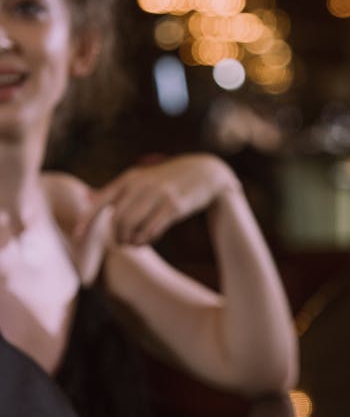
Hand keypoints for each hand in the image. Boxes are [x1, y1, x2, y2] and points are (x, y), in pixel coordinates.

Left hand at [84, 155, 238, 245]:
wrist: (206, 173)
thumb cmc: (169, 180)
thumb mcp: (142, 178)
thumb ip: (116, 190)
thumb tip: (86, 197)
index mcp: (129, 179)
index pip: (100, 202)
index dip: (86, 221)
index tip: (76, 238)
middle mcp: (141, 185)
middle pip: (117, 220)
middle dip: (118, 237)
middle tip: (124, 244)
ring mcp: (158, 195)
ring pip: (133, 226)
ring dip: (132, 241)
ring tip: (136, 244)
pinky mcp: (174, 206)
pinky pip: (152, 230)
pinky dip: (146, 239)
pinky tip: (148, 239)